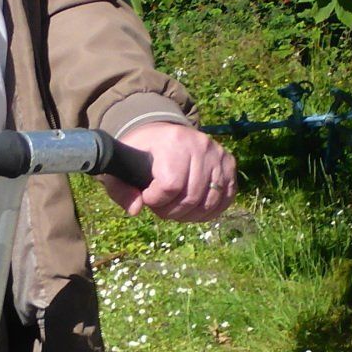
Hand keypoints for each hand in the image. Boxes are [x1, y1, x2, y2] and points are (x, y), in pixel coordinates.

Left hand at [102, 120, 235, 220]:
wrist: (163, 135)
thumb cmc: (141, 153)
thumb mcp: (122, 167)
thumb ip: (121, 190)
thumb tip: (137, 210)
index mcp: (173, 141)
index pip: (171, 185)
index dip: (156, 200)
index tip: (147, 197)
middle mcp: (200, 144)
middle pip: (191, 197)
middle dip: (171, 212)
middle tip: (160, 208)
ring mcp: (218, 153)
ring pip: (209, 202)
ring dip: (190, 216)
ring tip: (175, 210)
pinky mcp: (229, 163)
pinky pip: (226, 197)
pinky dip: (210, 212)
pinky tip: (194, 211)